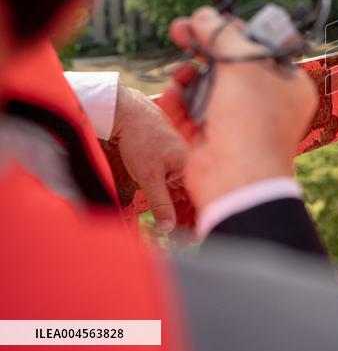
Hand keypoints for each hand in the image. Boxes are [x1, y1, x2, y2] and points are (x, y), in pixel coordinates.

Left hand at [112, 85, 188, 232]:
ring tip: (176, 229)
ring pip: (183, 190)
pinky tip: (169, 210)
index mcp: (189, 165)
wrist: (128, 114)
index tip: (192, 236)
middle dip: (187, 217)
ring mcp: (179, 160)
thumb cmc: (140, 139)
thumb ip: (160, 203)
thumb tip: (169, 227)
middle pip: (191, 195)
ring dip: (179, 209)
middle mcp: (188, 162)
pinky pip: (175, 183)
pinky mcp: (169, 159)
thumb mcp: (148, 177)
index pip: (196, 198)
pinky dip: (172, 197)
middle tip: (183, 237)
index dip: (195, 219)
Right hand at [163, 7, 318, 210]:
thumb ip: (223, 36)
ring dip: (189, 75)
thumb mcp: (243, 66)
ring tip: (179, 74)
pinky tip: (172, 93)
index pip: (259, 46)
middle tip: (178, 29)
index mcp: (287, 83)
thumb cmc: (253, 121)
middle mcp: (266, 101)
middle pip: (229, 64)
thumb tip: (203, 16)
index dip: (231, 30)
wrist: (236, 181)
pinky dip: (179, 100)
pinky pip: (192, 110)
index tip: (207, 18)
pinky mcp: (212, 137)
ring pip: (207, 85)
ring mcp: (238, 120)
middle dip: (202, 46)